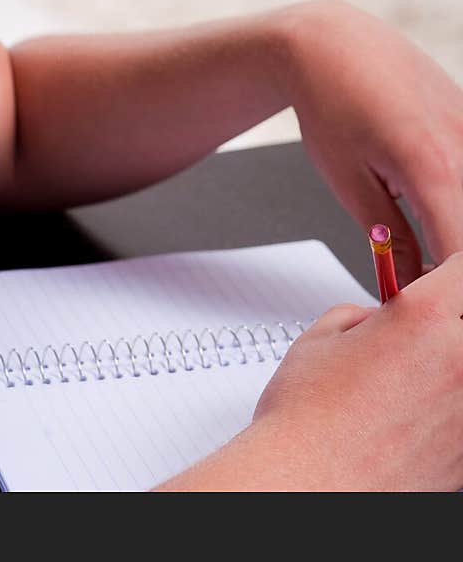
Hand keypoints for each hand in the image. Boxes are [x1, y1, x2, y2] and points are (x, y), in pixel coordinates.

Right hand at [247, 257, 462, 490]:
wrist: (307, 489)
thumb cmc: (307, 420)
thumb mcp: (324, 335)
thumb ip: (366, 315)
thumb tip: (381, 319)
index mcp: (425, 320)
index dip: (448, 268)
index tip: (438, 273)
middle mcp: (461, 363)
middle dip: (448, 318)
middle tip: (422, 328)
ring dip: (445, 364)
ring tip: (407, 378)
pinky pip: (460, 412)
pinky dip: (443, 407)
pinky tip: (407, 415)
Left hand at [279, 0, 462, 285]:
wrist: (331, 40)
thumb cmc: (329, 101)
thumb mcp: (350, 181)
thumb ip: (392, 242)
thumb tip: (410, 292)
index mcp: (434, 167)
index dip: (450, 295)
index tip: (432, 316)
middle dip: (454, 273)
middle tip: (428, 293)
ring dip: (454, 238)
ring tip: (425, 250)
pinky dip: (455, 203)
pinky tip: (437, 219)